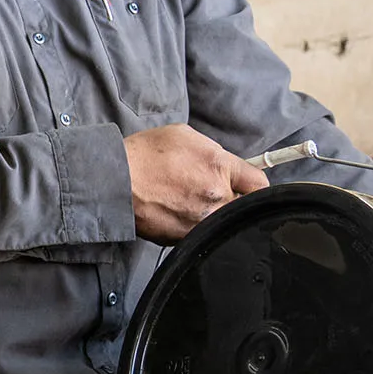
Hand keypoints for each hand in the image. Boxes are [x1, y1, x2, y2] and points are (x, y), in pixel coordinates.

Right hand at [123, 124, 268, 243]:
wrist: (113, 181)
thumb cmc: (144, 155)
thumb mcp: (184, 135)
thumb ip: (214, 152)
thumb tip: (228, 167)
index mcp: (219, 166)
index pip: (259, 183)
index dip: (253, 185)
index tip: (247, 187)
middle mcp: (215, 196)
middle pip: (243, 206)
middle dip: (232, 199)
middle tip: (210, 192)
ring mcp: (200, 220)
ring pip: (222, 222)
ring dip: (213, 214)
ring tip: (188, 202)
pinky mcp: (184, 238)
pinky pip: (200, 233)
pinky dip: (193, 225)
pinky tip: (175, 212)